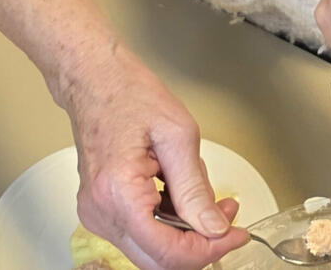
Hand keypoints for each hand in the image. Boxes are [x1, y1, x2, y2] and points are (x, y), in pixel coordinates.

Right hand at [61, 42, 248, 269]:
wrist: (95, 78)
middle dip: (199, 243)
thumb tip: (214, 227)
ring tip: (208, 198)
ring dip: (185, 232)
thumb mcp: (178, 135)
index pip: (167, 252)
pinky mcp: (102, 208)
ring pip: (151, 248)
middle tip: (227, 218)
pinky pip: (140, 231)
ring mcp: (97, 213)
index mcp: (118, 194)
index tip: (235, 234)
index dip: (207, 249)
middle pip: (157, 259)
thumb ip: (195, 188)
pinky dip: (168, 221)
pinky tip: (183, 193)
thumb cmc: (129, 94)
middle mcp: (101, 212)